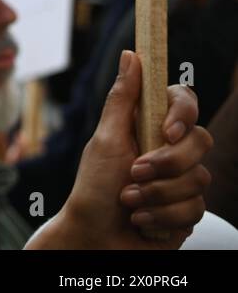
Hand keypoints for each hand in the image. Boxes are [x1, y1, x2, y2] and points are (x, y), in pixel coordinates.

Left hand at [28, 51, 210, 249]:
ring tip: (129, 200)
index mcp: (149, 128)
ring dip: (157, 194)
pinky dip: (162, 216)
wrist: (94, 238)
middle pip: (201, 141)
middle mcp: (170, 152)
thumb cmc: (92, 189)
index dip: (183, 113)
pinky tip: (141, 220)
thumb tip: (132, 55)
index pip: (184, 103)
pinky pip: (196, 209)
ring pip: (199, 179)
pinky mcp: (188, 211)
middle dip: (165, 163)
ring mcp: (182, 182)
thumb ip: (123, 99)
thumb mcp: (104, 140)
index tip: (166, 131)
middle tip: (133, 174)